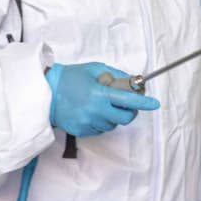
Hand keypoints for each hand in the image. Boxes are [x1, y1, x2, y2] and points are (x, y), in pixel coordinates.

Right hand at [45, 62, 159, 137]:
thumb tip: (134, 82)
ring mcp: (87, 122)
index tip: (155, 103)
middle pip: (125, 118)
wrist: (45, 92)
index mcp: (99, 93)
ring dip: (114, 116)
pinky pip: (100, 129)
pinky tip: (93, 112)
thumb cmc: (71, 77)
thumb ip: (116, 75)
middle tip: (127, 104)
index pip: (128, 100)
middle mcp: (94, 110)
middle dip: (131, 111)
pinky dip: (102, 122)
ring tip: (103, 105)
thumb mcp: (95, 69)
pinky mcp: (81, 131)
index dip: (144, 103)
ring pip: (113, 125)